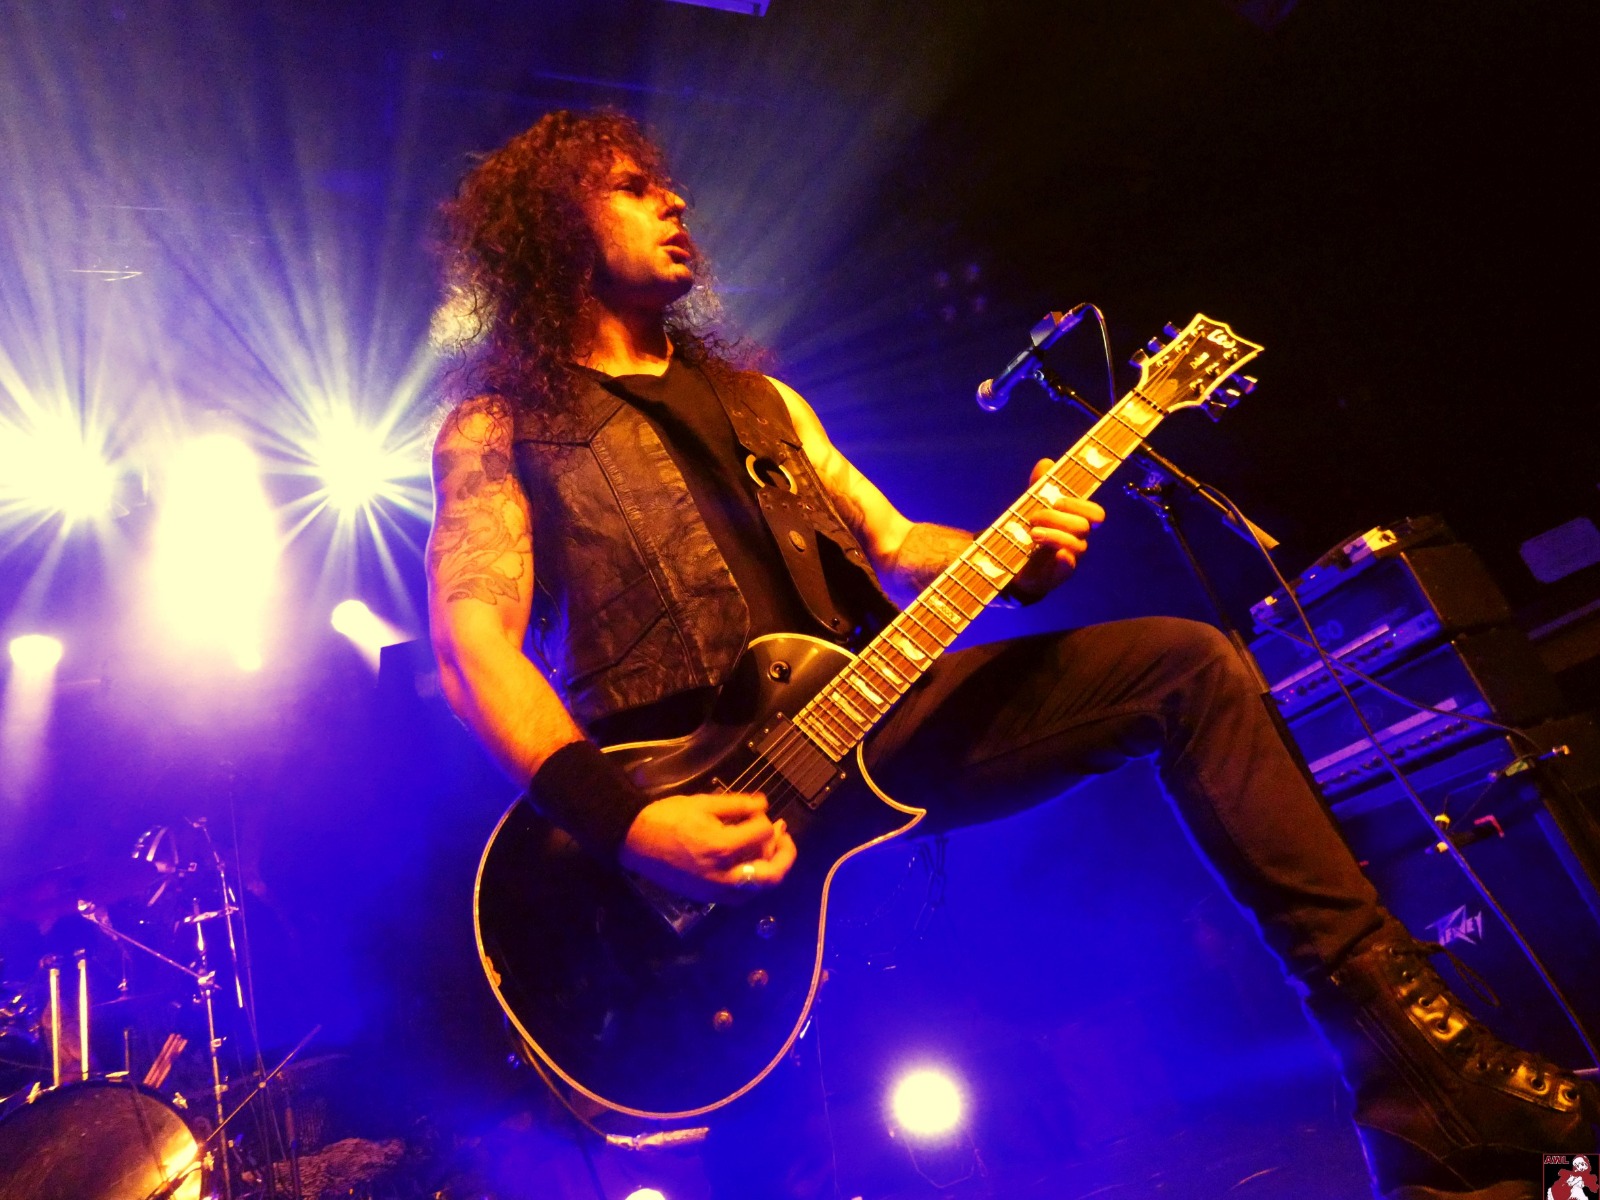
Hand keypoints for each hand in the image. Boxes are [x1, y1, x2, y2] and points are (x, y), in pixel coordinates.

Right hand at [619, 792, 796, 903]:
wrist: (635, 840)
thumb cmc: (666, 818)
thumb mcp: (703, 803)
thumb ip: (738, 805)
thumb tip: (764, 805)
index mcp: (722, 848)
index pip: (762, 834)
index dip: (764, 818)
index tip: (757, 810)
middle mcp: (724, 875)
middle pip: (772, 875)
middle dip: (785, 855)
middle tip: (785, 836)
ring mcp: (717, 890)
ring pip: (760, 888)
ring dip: (772, 868)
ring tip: (772, 848)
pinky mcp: (709, 897)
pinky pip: (743, 895)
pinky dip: (755, 881)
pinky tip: (753, 864)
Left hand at [1008, 458, 1105, 602]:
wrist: (1013, 564)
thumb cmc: (1030, 533)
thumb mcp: (1033, 506)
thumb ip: (1040, 487)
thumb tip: (1047, 462)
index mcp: (1076, 522)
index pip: (1095, 513)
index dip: (1080, 505)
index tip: (1058, 501)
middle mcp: (1078, 540)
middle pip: (1083, 526)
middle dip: (1056, 517)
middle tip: (1033, 517)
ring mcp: (1071, 558)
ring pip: (1077, 545)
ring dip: (1054, 535)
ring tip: (1032, 534)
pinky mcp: (1058, 574)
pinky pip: (1070, 567)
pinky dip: (1065, 559)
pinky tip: (1056, 554)